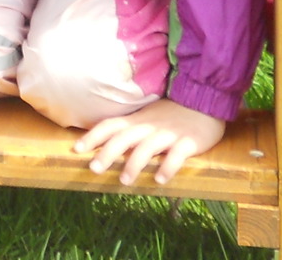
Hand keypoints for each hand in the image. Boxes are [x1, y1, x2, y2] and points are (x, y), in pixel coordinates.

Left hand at [75, 98, 225, 185]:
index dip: (93, 136)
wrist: (206, 100)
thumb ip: (130, 128)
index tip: (76, 150)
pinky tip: (160, 179)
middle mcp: (150, 126)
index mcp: (138, 120)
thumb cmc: (173, 112)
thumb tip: (104, 143)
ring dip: (134, 164)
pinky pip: (177, 154)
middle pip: (124, 138)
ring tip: (124, 181)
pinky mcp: (189, 141)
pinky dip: (168, 166)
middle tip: (93, 169)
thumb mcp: (148, 117)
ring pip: (147, 147)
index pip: (110, 125)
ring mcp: (169, 133)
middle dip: (107, 153)